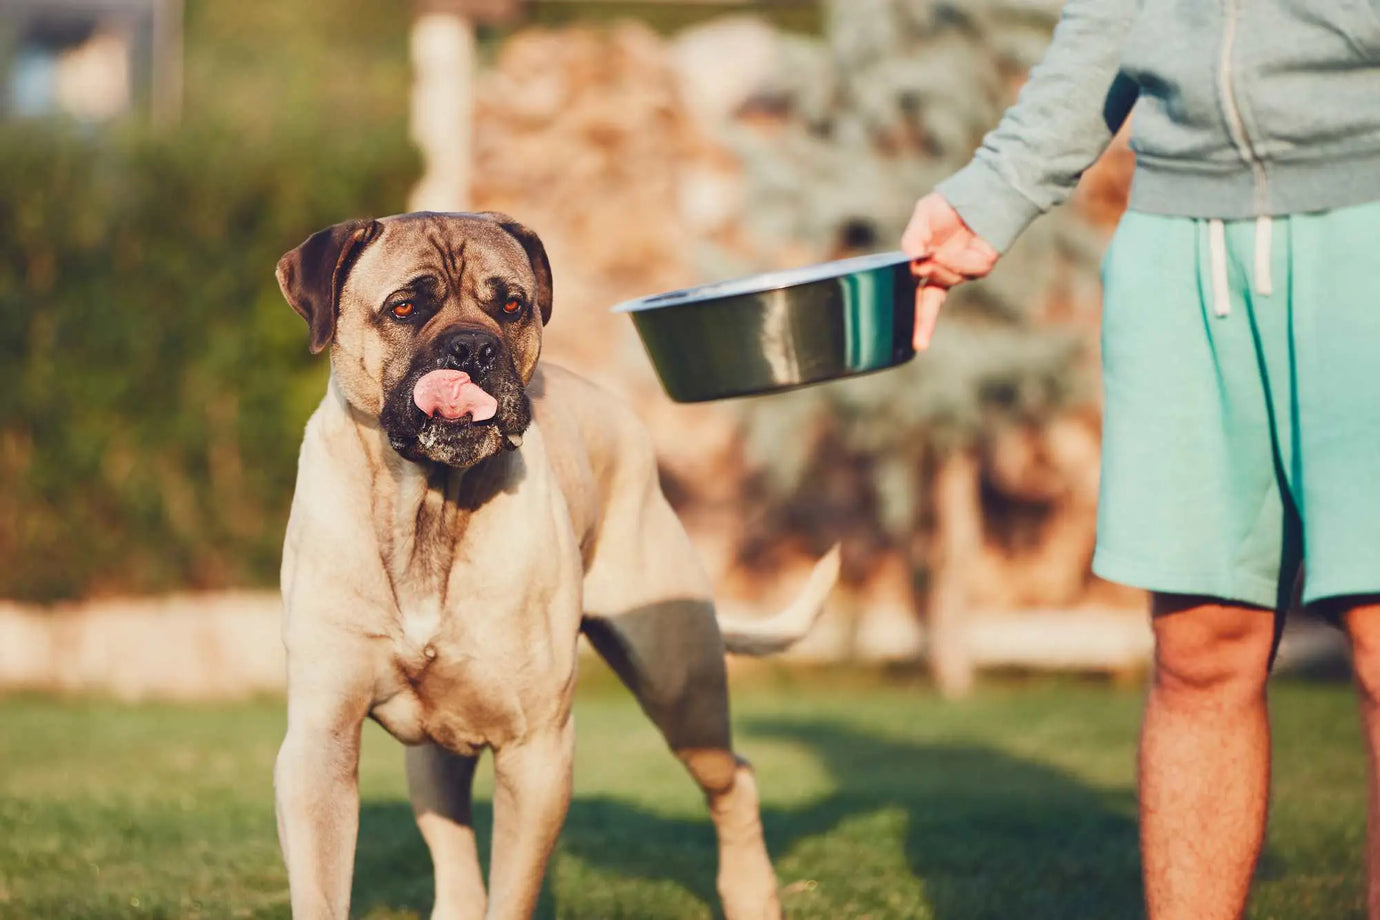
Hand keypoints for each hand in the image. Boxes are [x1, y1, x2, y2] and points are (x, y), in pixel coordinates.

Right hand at [900, 193, 999, 349]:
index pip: (920, 297)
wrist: (981, 194)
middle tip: (919, 339)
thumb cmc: (949, 206)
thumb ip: (912, 239)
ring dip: (941, 267)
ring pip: (945, 280)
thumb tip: (912, 262)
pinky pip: (966, 271)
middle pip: (930, 304)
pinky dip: (960, 261)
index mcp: (929, 266)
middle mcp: (946, 273)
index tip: (917, 345)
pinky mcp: (982, 264)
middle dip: (924, 321)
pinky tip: (959, 247)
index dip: (919, 320)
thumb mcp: (922, 217)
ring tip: (940, 249)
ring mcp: (964, 271)